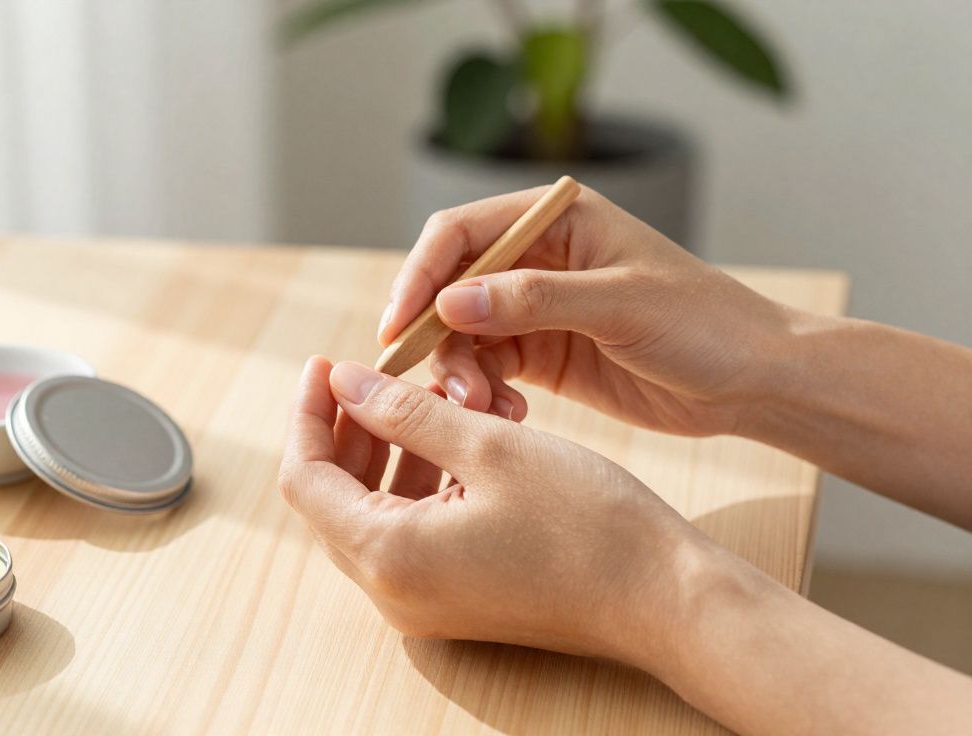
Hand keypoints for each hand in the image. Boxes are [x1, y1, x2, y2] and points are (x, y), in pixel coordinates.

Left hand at [279, 356, 709, 663]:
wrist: (664, 599)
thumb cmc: (586, 522)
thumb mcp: (487, 446)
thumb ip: (404, 412)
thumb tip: (345, 382)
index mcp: (388, 555)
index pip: (305, 477)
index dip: (309, 413)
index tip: (325, 363)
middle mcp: (392, 592)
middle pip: (331, 497)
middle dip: (347, 429)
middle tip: (372, 373)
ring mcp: (423, 603)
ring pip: (372, 511)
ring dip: (388, 451)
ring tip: (426, 395)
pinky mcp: (455, 600)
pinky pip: (411, 532)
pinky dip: (420, 482)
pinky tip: (455, 437)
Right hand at [379, 185, 793, 435]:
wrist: (752, 381)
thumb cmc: (704, 324)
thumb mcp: (620, 304)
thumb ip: (534, 300)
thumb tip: (451, 301)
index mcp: (557, 220)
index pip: (462, 233)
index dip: (421, 274)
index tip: (399, 325)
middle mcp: (538, 258)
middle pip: (451, 287)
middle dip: (436, 336)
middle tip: (438, 385)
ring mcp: (537, 309)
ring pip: (463, 335)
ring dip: (460, 373)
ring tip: (481, 410)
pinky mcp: (543, 355)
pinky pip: (488, 370)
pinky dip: (485, 394)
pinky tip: (507, 417)